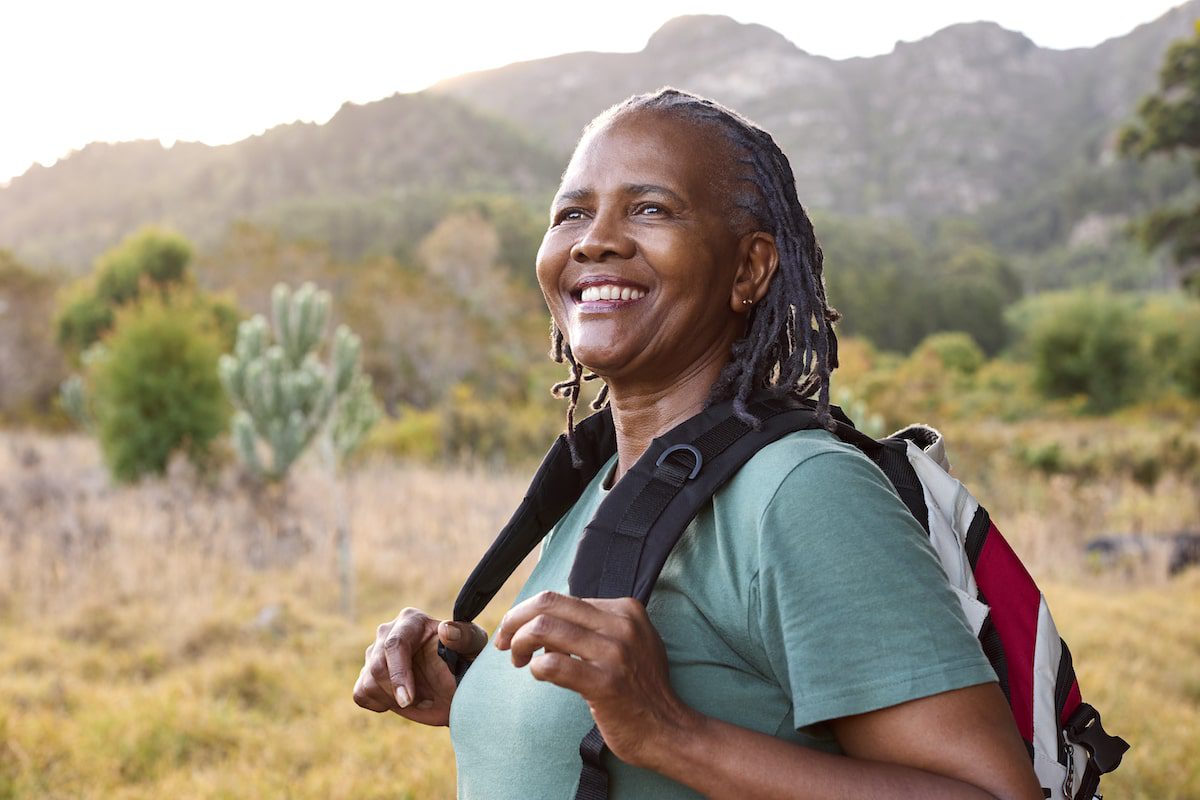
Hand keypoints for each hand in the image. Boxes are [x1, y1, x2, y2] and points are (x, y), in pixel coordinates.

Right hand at [353, 607, 487, 726]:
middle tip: (423, 702)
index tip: (408, 700)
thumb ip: (465, 637)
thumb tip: (445, 631)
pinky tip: (401, 700)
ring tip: (420, 697)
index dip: (398, 674)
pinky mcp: (366, 674)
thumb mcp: (474, 647)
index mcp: (411, 620)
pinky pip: (360, 694)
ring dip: (394, 700)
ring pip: (368, 683)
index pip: (394, 644)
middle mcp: (387, 632)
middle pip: (377, 666)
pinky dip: (380, 704)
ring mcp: (374, 653)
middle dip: (397, 692)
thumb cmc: (467, 659)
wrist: (457, 684)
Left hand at [493, 590, 700, 768]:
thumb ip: (599, 625)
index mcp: (626, 609)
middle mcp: (621, 624)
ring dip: (519, 643)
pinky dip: (535, 667)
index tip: (516, 630)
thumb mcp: (632, 641)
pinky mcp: (605, 683)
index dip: (530, 612)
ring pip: (544, 628)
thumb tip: (550, 617)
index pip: (562, 598)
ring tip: (517, 660)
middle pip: (548, 604)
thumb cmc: (641, 689)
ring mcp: (614, 653)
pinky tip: (537, 674)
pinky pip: (552, 664)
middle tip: (504, 641)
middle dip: (515, 620)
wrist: (668, 730)